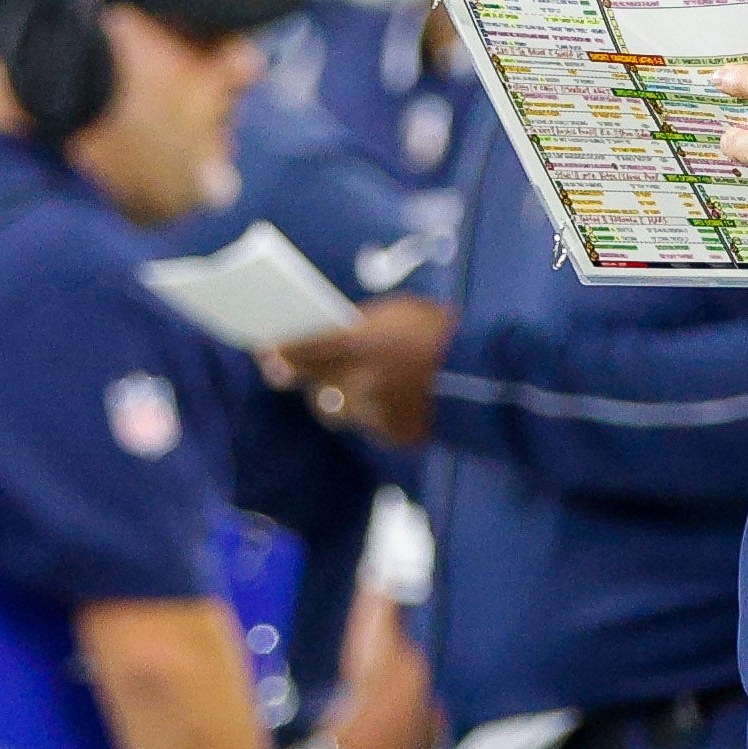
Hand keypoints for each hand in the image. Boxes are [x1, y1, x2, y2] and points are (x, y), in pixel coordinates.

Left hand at [267, 297, 452, 450]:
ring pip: (338, 410)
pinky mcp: (391, 436)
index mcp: (353, 345)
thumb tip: (335, 336)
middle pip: (311, 386)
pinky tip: (393, 400)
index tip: (266, 350)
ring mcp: (371, 414)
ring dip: (341, 399)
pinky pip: (370, 426)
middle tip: (284, 369)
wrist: (481, 377)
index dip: (278, 352)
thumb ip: (359, 328)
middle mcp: (354, 383)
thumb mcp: (397, 313)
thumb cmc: (440, 332)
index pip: (298, 351)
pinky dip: (376, 414)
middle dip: (300, 377)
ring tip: (355, 384)